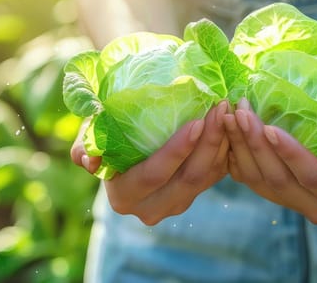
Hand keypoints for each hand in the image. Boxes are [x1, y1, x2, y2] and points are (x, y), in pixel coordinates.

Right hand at [70, 101, 230, 224]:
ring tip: (228, 110)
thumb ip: (86, 145)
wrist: (124, 144)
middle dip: (209, 142)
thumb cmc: (105, 132)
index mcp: (124, 196)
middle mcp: (151, 208)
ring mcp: (176, 204)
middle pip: (188, 178)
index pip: (154, 174)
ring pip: (208, 177)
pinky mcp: (194, 194)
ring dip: (222, 142)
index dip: (176, 150)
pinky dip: (225, 148)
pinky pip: (217, 173)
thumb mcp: (89, 135)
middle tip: (220, 108)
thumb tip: (88, 160)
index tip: (196, 121)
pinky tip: (230, 122)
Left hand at [223, 98, 316, 223]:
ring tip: (229, 112)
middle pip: (277, 179)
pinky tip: (223, 125)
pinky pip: (244, 175)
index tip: (271, 127)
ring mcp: (289, 202)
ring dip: (239, 144)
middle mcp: (315, 208)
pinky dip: (232, 150)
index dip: (291, 154)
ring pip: (256, 178)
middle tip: (241, 110)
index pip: (312, 177)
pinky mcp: (269, 191)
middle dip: (256, 144)